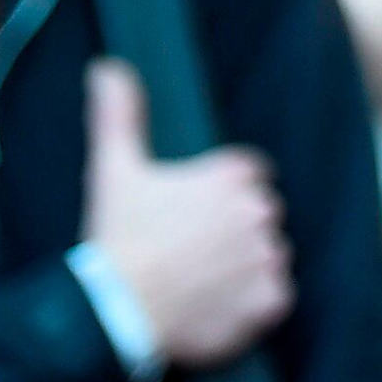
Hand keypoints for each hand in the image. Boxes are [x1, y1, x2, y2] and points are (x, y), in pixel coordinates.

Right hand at [81, 61, 292, 367]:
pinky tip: (215, 309)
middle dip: (233, 233)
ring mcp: (268, 256)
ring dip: (244, 270)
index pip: (248, 177)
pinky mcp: (270, 299)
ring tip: (199, 285)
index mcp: (232, 175)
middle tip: (189, 256)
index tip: (189, 220)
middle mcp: (259, 210)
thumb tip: (107, 67)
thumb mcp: (114, 170)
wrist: (114, 314)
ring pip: (267, 258)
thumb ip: (119, 114)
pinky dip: (252, 306)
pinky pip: (275, 298)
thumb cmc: (116, 239)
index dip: (217, 199)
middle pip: (259, 218)